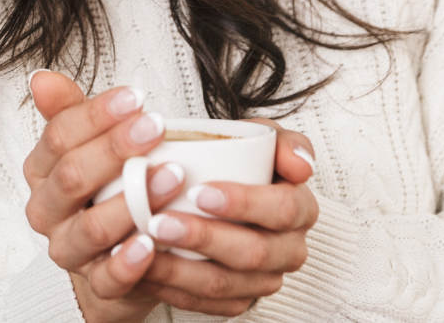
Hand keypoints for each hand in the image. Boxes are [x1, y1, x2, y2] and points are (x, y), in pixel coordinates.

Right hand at [23, 72, 181, 322]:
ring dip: (133, 200)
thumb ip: (69, 113)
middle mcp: (47, 211)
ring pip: (92, 227)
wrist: (113, 258)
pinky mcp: (96, 284)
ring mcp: (69, 250)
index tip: (136, 97)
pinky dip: (130, 262)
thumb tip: (41, 77)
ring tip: (172, 176)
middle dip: (115, 149)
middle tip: (156, 127)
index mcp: (40, 172)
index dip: (96, 115)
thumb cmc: (103, 191)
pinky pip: (109, 277)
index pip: (58, 136)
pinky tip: (152, 242)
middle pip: (72, 176)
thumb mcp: (86, 147)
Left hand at [129, 119, 318, 317]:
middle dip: (203, 238)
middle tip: (159, 222)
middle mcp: (288, 250)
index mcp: (300, 210)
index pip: (282, 209)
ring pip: (225, 284)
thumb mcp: (262, 138)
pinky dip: (172, 289)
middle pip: (252, 253)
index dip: (244, 203)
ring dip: (180, 269)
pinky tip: (143, 269)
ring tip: (143, 245)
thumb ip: (283, 141)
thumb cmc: (239, 162)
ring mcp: (263, 280)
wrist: (215, 192)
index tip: (200, 193)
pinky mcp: (238, 301)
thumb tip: (300, 165)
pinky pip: (207, 305)